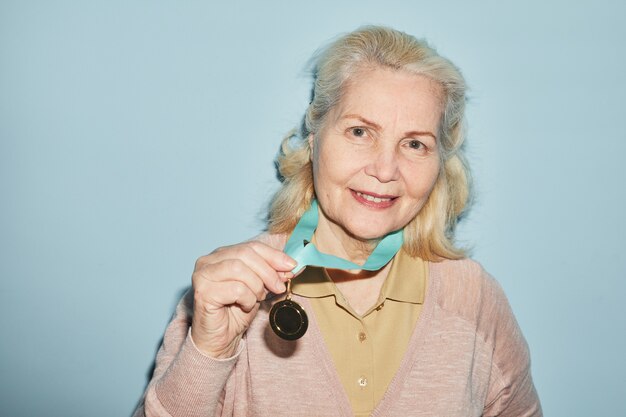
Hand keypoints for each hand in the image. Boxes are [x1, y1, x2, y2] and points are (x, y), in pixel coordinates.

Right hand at [190, 240, 295, 357]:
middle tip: (279, 287)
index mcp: (221, 254)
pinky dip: (247, 298)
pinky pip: (236, 289)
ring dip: (256, 286)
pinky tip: (245, 306)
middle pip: (245, 254)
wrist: (220, 339)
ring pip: (239, 269)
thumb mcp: (259, 287)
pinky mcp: (203, 292)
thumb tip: (289, 265)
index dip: (273, 255)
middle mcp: (208, 261)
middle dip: (268, 271)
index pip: (251, 246)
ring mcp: (202, 275)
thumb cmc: (236, 311)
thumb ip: (271, 273)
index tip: (291, 266)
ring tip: (257, 298)